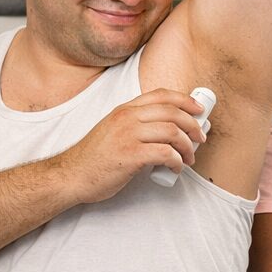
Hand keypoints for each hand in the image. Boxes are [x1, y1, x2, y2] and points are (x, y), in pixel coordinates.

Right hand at [54, 88, 204, 204]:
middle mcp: (127, 118)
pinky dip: (177, 161)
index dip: (185, 100)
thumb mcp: (112, 130)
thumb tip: (167, 132)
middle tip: (199, 139)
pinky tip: (175, 168)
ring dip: (187, 146)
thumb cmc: (93, 158)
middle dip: (193, 126)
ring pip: (172, 132)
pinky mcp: (130, 155)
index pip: (161, 95)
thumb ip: (135, 126)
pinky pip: (165, 154)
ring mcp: (128, 135)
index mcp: (124, 110)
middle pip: (172, 113)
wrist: (71, 175)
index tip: (198, 110)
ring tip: (188, 158)